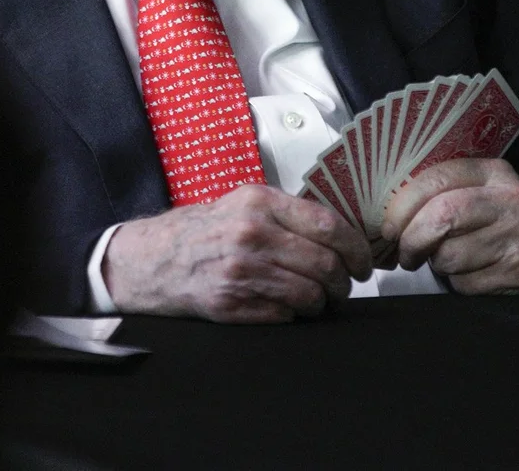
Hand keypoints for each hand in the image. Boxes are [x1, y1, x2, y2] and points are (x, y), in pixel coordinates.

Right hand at [102, 184, 372, 322]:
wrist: (155, 258)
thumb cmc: (205, 229)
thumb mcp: (245, 202)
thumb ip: (288, 212)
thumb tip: (340, 232)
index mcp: (260, 203)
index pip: (329, 226)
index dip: (356, 248)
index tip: (363, 260)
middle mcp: (252, 234)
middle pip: (326, 265)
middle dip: (344, 281)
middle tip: (344, 284)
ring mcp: (242, 272)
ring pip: (312, 295)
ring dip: (323, 301)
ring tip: (318, 298)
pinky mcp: (233, 304)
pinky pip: (287, 315)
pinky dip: (295, 313)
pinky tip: (286, 304)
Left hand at [381, 158, 518, 292]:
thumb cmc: (498, 223)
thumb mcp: (480, 193)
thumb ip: (443, 190)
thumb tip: (388, 209)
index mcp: (493, 172)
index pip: (437, 178)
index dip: (403, 204)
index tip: (388, 226)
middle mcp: (509, 201)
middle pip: (442, 215)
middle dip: (412, 238)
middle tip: (404, 252)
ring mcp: (516, 237)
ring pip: (449, 254)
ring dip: (436, 263)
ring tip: (444, 259)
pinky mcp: (517, 272)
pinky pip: (465, 283)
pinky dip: (457, 283)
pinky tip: (469, 273)